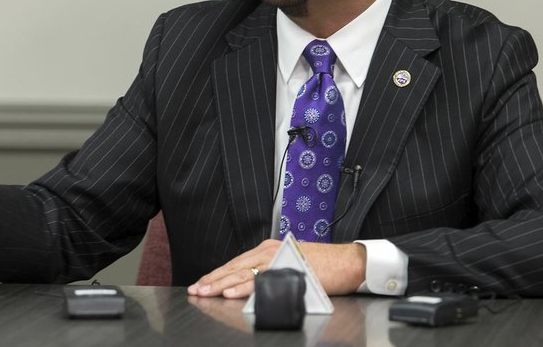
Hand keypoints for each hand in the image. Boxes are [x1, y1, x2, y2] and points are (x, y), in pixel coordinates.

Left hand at [187, 239, 365, 298]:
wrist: (347, 261)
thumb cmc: (324, 265)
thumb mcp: (290, 264)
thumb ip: (271, 271)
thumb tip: (252, 286)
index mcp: (268, 249)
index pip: (236, 263)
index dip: (217, 274)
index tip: (202, 283)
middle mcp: (268, 250)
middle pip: (234, 267)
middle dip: (212, 280)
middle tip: (195, 289)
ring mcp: (277, 259)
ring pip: (242, 273)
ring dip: (221, 284)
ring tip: (205, 292)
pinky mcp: (285, 270)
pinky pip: (260, 280)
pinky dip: (243, 287)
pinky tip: (230, 293)